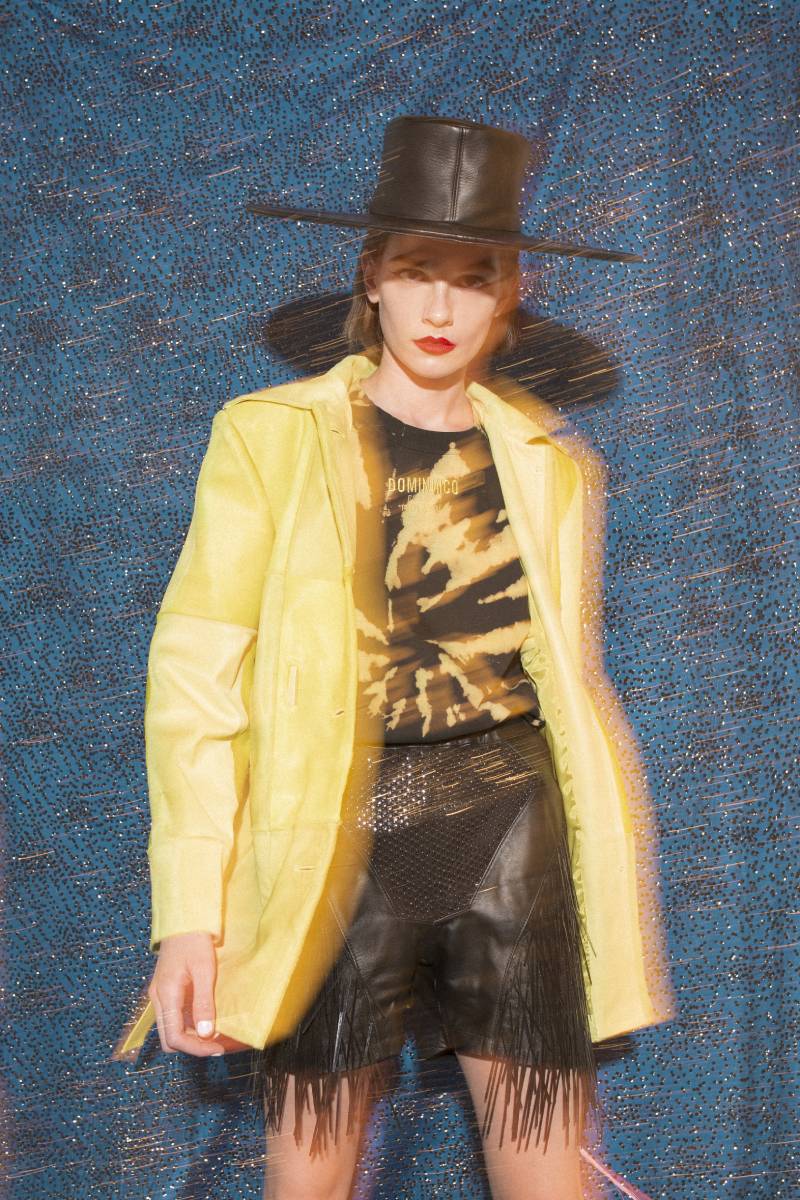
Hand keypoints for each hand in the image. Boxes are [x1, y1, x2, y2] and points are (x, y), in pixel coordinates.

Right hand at [148, 931, 250, 1055]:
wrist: (184, 920)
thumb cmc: (194, 941)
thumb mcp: (204, 970)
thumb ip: (204, 1003)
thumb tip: (207, 1035)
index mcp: (165, 995)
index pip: (174, 1038)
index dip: (196, 1048)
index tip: (217, 1049)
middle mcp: (158, 999)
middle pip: (169, 1039)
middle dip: (192, 1046)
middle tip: (217, 1044)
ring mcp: (161, 995)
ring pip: (171, 1029)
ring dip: (192, 1036)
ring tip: (216, 1033)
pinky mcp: (167, 991)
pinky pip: (175, 1017)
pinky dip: (190, 1024)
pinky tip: (207, 1019)